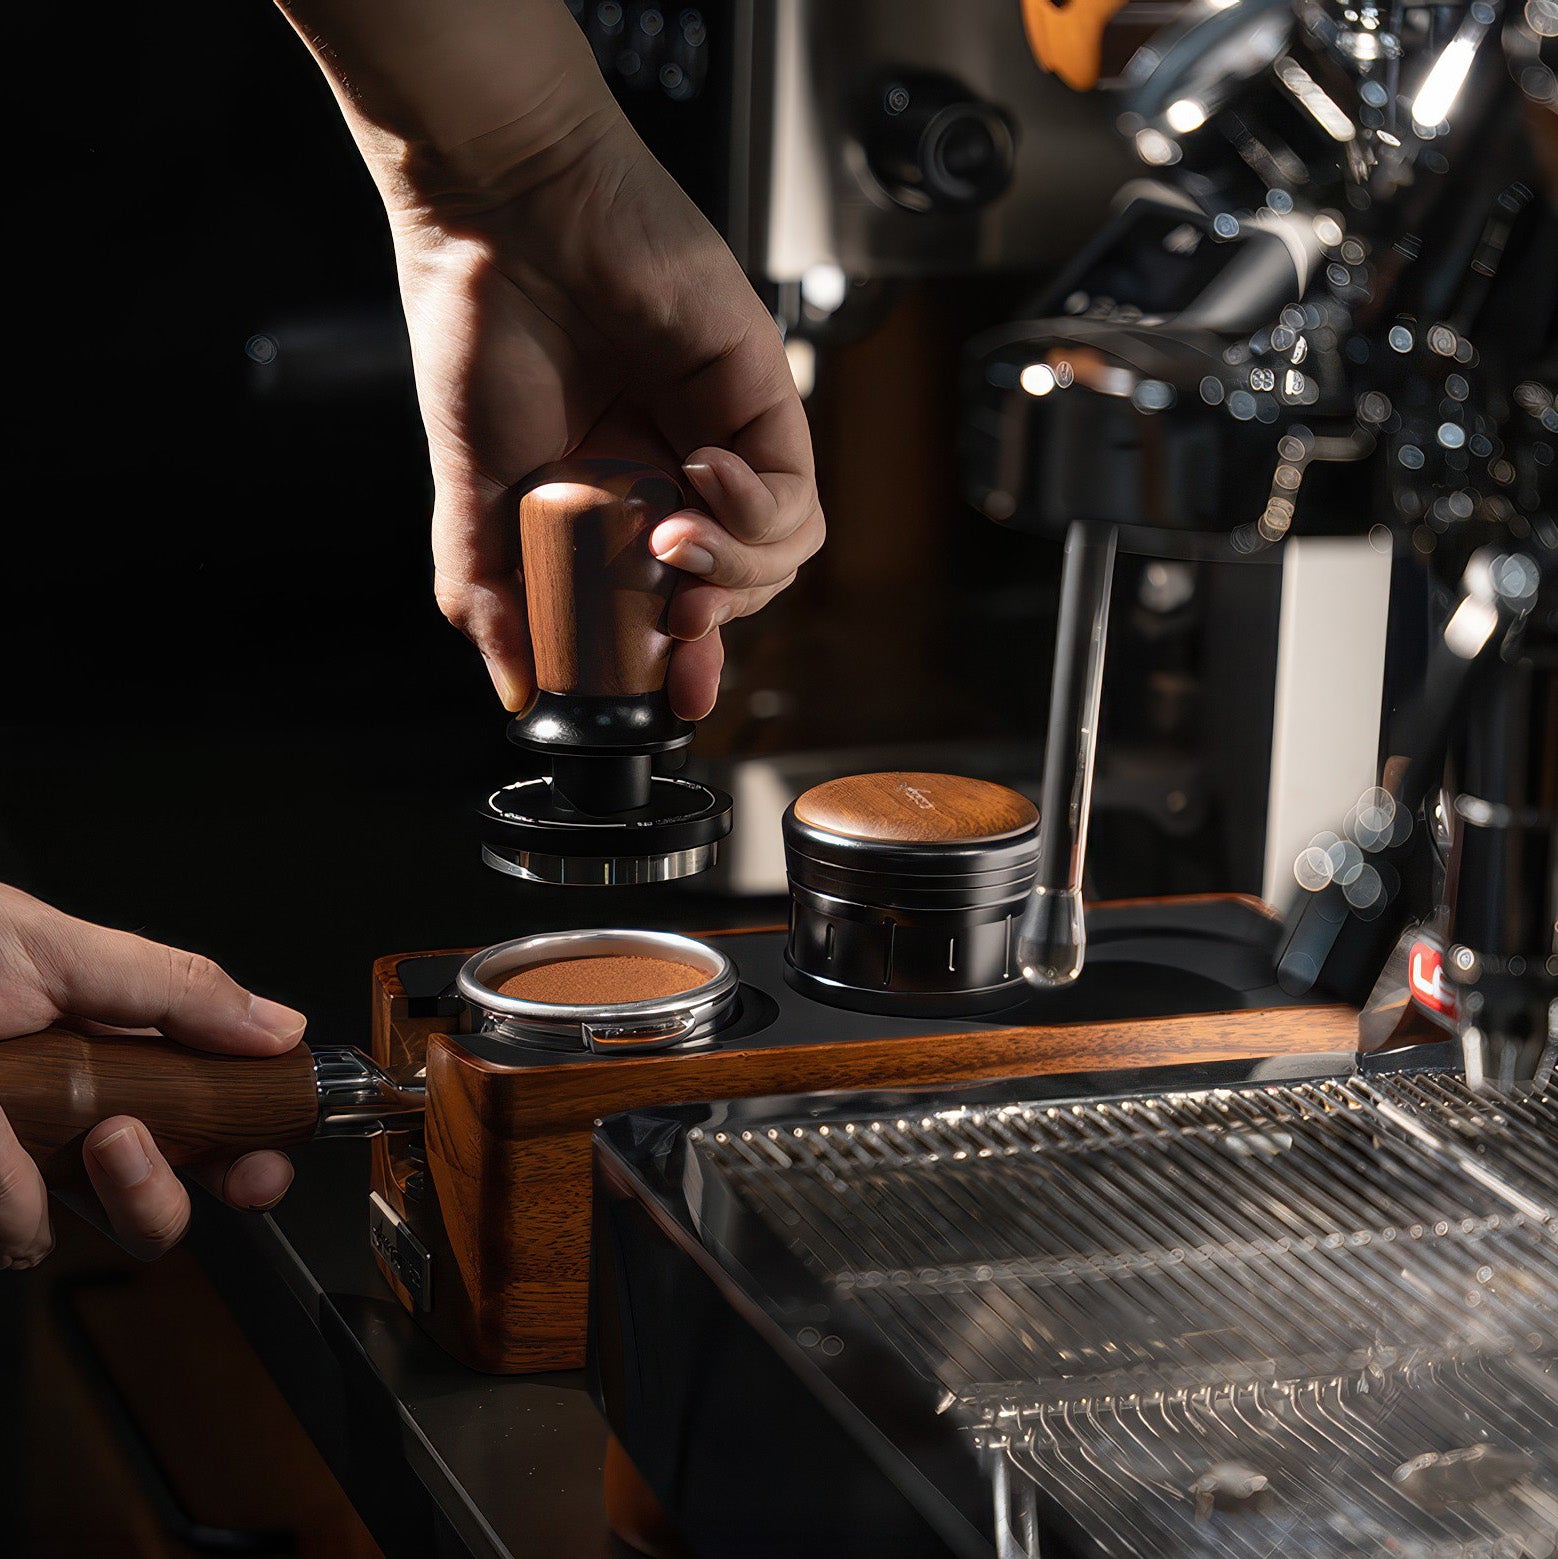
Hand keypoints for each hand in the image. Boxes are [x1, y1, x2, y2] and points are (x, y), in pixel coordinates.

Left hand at [0, 884, 302, 1266]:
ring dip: (88, 1186)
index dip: (254, 1142)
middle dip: (168, 1187)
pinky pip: (19, 1234)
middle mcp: (74, 1120)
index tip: (265, 1157)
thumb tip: (278, 1026)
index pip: (214, 1111)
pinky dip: (7, 1197)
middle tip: (131, 1140)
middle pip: (170, 1197)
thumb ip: (175, 988)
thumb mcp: (51, 947)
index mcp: (113, 1050)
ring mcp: (21, 1171)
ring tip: (47, 1128)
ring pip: (101, 1228)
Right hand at [389, 113, 824, 719]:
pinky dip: (757, 510)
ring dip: (733, 571)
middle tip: (672, 628)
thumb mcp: (476, 491)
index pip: (666, 608)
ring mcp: (723, 444)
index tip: (670, 697)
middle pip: (731, 594)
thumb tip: (515, 687)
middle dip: (709, 630)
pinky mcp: (765, 402)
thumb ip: (495, 593)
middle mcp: (671, 480)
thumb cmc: (479, 330)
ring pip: (777, 557)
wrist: (501, 218)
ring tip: (671, 539)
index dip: (677, 664)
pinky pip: (796, 498)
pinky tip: (703, 477)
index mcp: (607, 507)